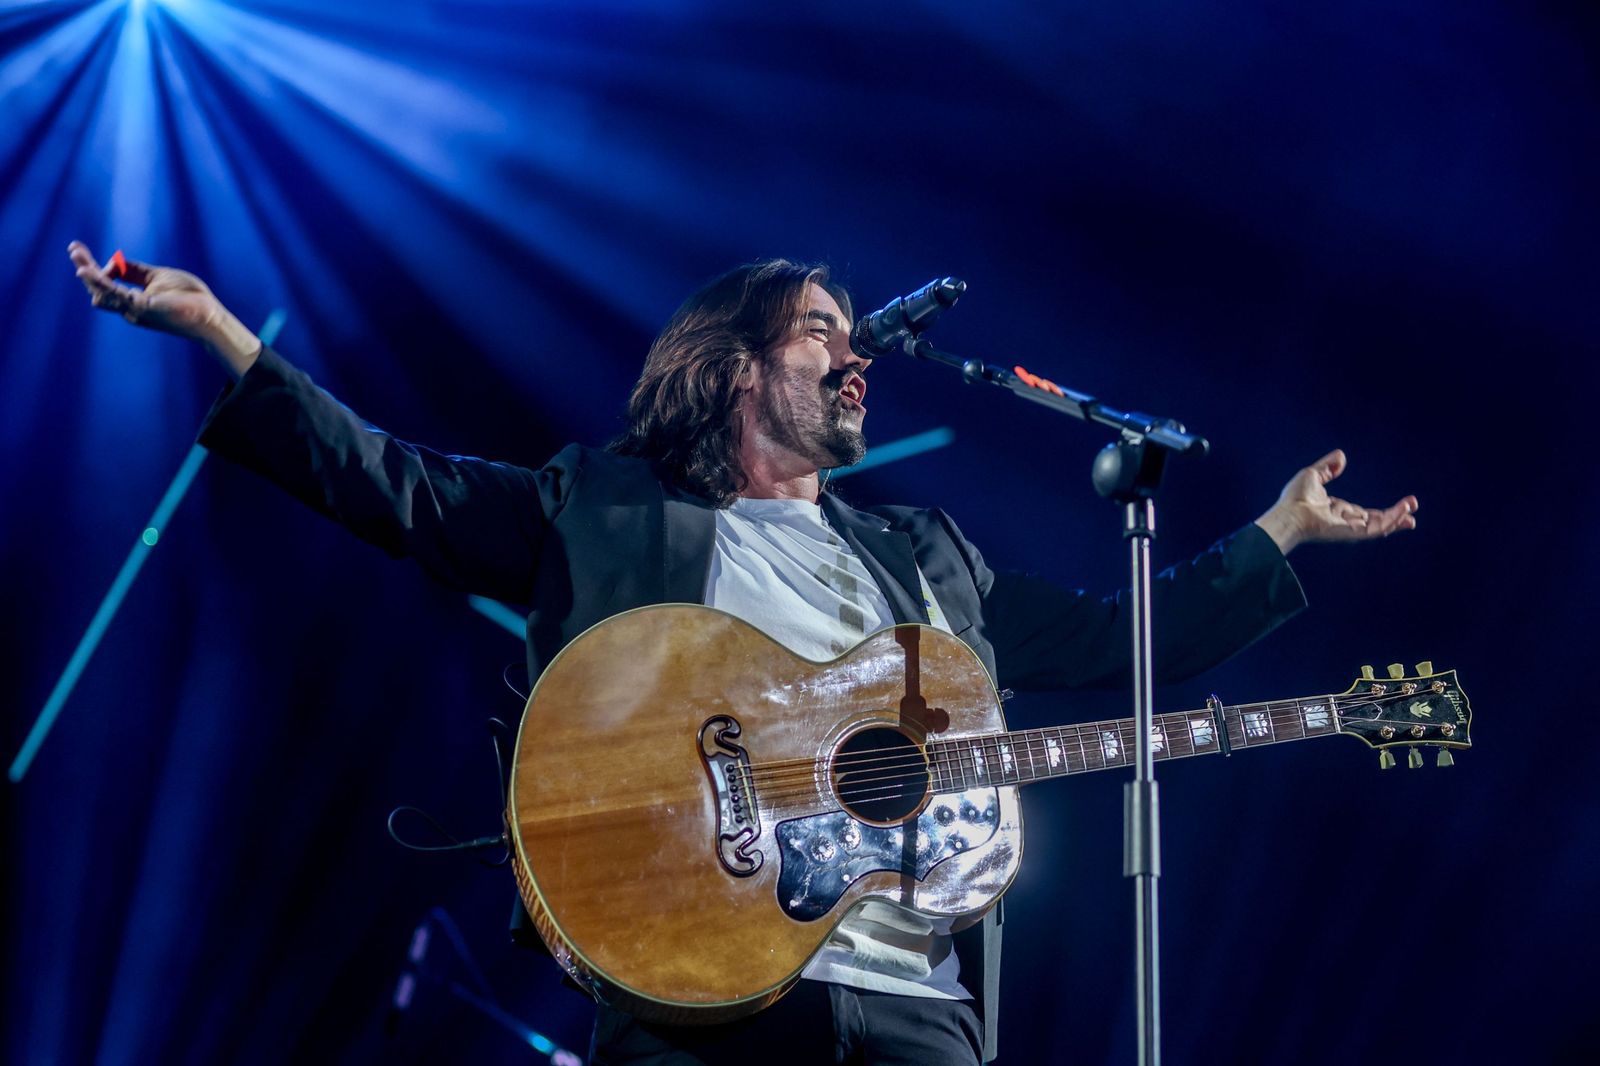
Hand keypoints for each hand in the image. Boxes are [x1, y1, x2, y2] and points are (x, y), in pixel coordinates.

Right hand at [67, 241, 260, 375]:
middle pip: (99, 289)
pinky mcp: (143, 309)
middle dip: (85, 270)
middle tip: (73, 250)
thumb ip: (134, 271)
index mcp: (132, 300)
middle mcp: (129, 307)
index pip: (105, 283)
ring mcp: (135, 310)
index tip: (76, 249)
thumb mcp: (156, 276)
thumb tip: (113, 263)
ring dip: (90, 277)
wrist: (210, 315)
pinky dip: (102, 284)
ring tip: (77, 260)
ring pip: (104, 293)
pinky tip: (89, 272)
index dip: (90, 267)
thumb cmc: (188, 296)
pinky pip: (117, 296)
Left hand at [1255, 449, 1416, 554]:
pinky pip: (1375, 529)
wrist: (1289, 513)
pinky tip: (1402, 513)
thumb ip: (1327, 467)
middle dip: (1396, 516)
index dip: (1384, 511)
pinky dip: (1390, 521)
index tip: (1402, 505)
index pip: (1366, 513)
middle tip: (1412, 510)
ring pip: (1379, 526)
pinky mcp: (1352, 532)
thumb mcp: (1313, 475)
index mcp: (1338, 511)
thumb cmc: (1295, 498)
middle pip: (1377, 521)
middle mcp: (1346, 521)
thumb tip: (1341, 456)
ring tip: (1411, 511)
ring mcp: (1350, 528)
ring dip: (1396, 518)